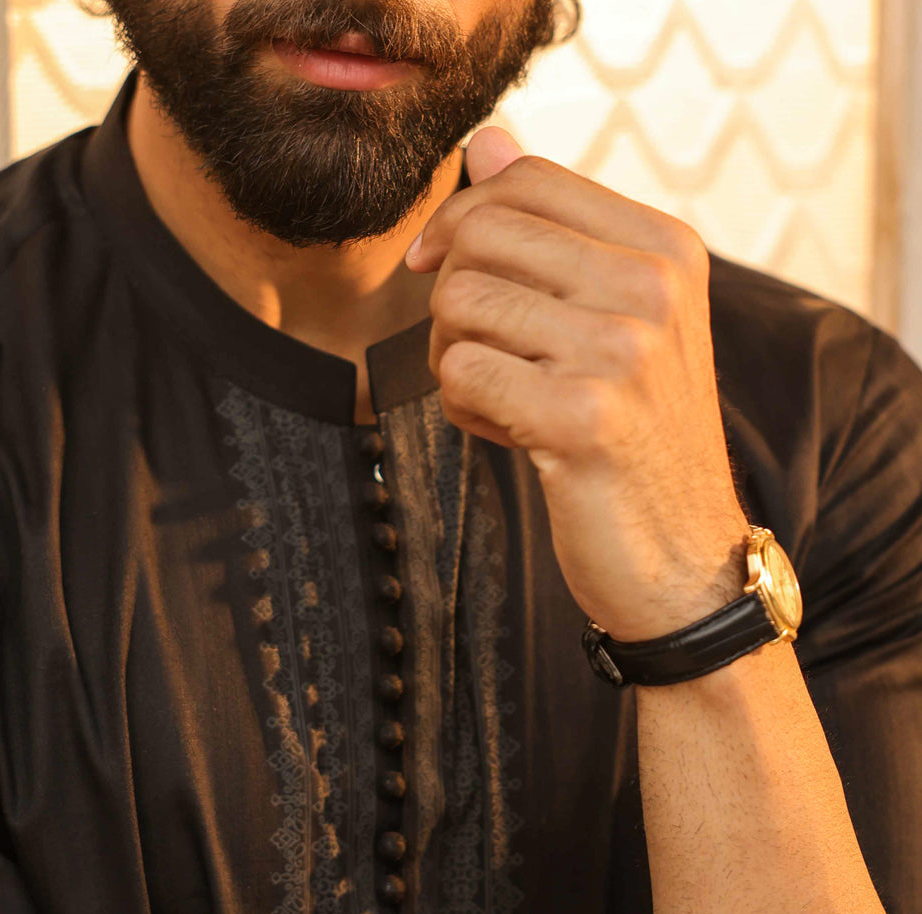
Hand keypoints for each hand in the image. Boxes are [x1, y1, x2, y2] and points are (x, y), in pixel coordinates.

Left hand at [407, 129, 750, 642]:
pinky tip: (510, 437)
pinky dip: (465, 411)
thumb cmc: (638, 439)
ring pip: (459, 304)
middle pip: (480, 237)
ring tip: (502, 401)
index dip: (460, 218)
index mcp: (667, 248)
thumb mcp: (618, 322)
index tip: (437, 267)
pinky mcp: (583, 417)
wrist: (685, 562)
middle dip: (453, 299)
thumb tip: (485, 143)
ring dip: (452, 359)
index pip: (525, 181)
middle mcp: (654, 286)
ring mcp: (623, 350)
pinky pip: (460, 375)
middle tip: (487, 359)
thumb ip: (554, 232)